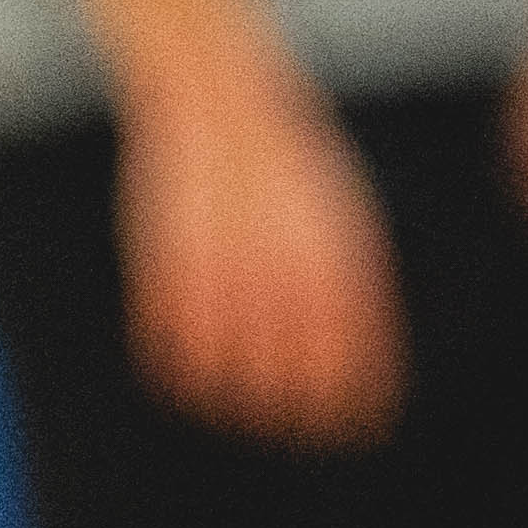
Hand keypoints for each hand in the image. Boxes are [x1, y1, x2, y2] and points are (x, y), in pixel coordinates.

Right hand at [119, 69, 400, 445]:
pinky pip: (168, 345)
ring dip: (236, 400)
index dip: (353, 401)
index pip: (352, 354)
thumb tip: (364, 368)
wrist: (221, 98)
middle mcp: (282, 269)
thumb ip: (354, 290)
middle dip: (295, 414)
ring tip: (244, 407)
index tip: (355, 430)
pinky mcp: (164, 263)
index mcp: (337, 256)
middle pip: (289, 376)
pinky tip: (192, 375)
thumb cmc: (292, 167)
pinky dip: (181, 372)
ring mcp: (222, 267)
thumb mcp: (345, 216)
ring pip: (226, 372)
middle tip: (296, 428)